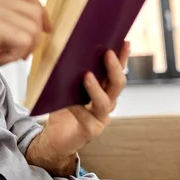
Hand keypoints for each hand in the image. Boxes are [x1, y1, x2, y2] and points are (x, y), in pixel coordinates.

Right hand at [0, 0, 50, 80]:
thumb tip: (27, 30)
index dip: (40, 14)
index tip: (39, 34)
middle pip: (35, 10)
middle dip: (34, 36)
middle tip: (17, 52)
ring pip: (32, 27)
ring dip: (25, 48)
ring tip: (5, 56)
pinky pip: (23, 40)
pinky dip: (16, 55)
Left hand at [39, 42, 129, 158]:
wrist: (54, 137)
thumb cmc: (60, 108)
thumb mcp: (64, 87)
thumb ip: (68, 72)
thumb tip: (62, 48)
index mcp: (103, 90)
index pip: (115, 71)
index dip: (122, 57)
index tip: (124, 41)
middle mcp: (107, 103)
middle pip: (117, 85)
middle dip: (114, 68)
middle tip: (108, 53)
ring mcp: (101, 118)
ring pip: (105, 102)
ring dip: (96, 88)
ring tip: (87, 75)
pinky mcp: (91, 130)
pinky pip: (86, 117)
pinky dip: (76, 108)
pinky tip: (68, 102)